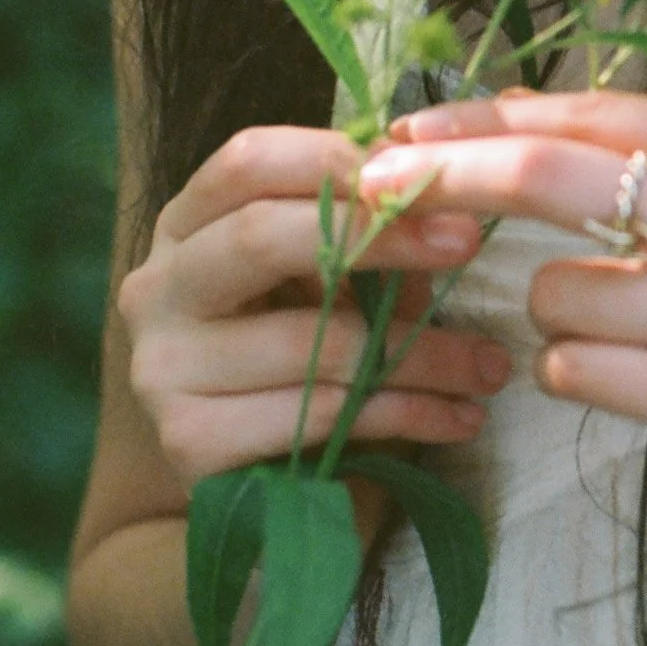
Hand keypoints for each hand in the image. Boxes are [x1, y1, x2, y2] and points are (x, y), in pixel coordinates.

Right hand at [117, 123, 508, 487]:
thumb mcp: (329, 284)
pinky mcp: (190, 441)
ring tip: (490, 364)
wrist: (255, 486)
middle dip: (378, 236)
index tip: (429, 179)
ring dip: (419, 352)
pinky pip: (317, 414)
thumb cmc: (303, 359)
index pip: (247, 162)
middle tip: (467, 243)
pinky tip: (459, 418)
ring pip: (309, 340)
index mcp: (186, 226)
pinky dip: (404, 414)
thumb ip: (364, 239)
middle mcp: (156, 288)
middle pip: (260, 235)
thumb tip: (440, 207)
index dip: (337, 159)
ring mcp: (164, 368)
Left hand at [358, 89, 646, 516]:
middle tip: (370, 183)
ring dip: (551, 309)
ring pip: (551, 290)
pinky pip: (576, 371)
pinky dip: (578, 371)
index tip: (408, 128)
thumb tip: (526, 117)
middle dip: (442, 172)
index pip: (588, 112)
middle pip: (546, 172)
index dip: (483, 118)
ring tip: (623, 327)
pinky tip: (634, 376)